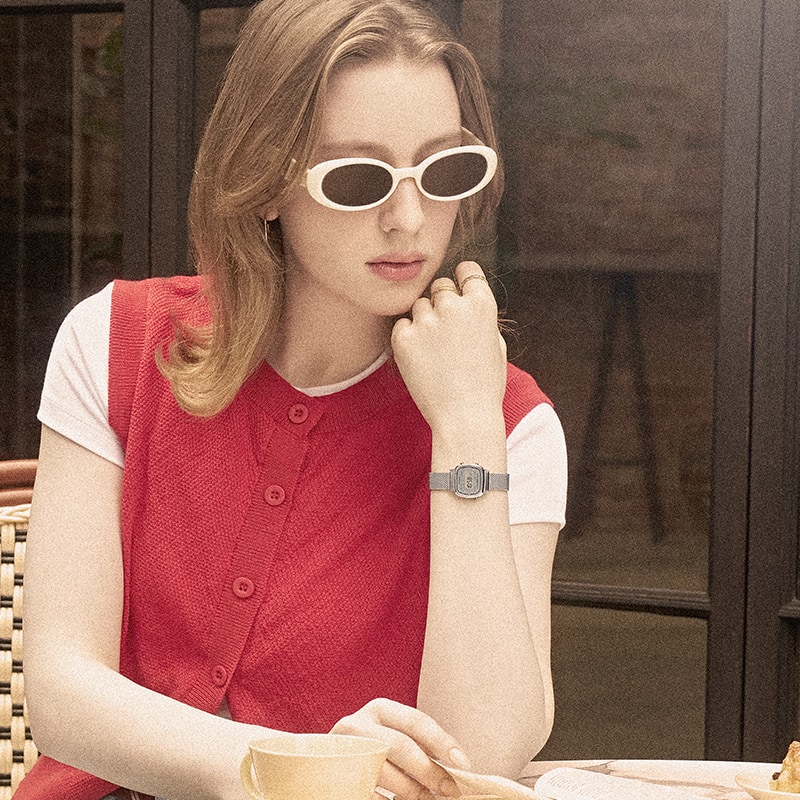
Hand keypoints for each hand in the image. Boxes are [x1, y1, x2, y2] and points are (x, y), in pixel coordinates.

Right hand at [330, 698, 470, 799]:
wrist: (326, 761)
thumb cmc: (372, 748)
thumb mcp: (394, 737)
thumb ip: (418, 746)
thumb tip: (454, 767)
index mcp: (380, 709)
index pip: (417, 721)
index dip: (442, 742)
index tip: (463, 764)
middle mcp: (359, 724)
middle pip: (401, 746)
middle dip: (429, 771)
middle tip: (449, 791)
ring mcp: (344, 749)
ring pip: (385, 772)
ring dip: (412, 792)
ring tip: (426, 799)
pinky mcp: (336, 775)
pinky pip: (368, 792)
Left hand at [391, 262, 506, 433]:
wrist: (464, 417)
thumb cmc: (485, 385)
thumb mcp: (496, 343)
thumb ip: (480, 316)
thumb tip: (466, 299)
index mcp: (481, 304)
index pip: (466, 270)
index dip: (462, 281)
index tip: (459, 292)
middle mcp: (453, 306)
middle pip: (440, 286)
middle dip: (442, 302)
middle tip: (445, 331)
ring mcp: (426, 321)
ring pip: (419, 305)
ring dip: (424, 320)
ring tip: (434, 351)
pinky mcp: (403, 338)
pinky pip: (401, 325)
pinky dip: (408, 337)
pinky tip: (421, 358)